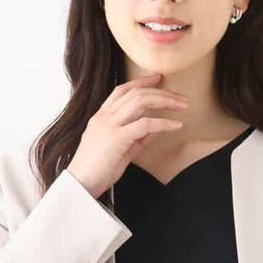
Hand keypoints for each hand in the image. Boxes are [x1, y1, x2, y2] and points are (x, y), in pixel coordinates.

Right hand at [67, 72, 187, 197]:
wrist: (80, 184)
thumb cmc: (98, 170)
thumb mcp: (120, 149)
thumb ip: (137, 137)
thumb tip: (156, 128)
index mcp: (102, 117)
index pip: (122, 90)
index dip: (141, 82)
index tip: (158, 78)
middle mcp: (105, 117)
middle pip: (136, 93)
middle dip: (161, 92)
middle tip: (180, 98)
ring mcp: (109, 125)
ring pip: (140, 102)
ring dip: (165, 101)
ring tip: (182, 106)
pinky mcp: (117, 138)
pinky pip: (145, 124)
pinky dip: (163, 123)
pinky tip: (176, 125)